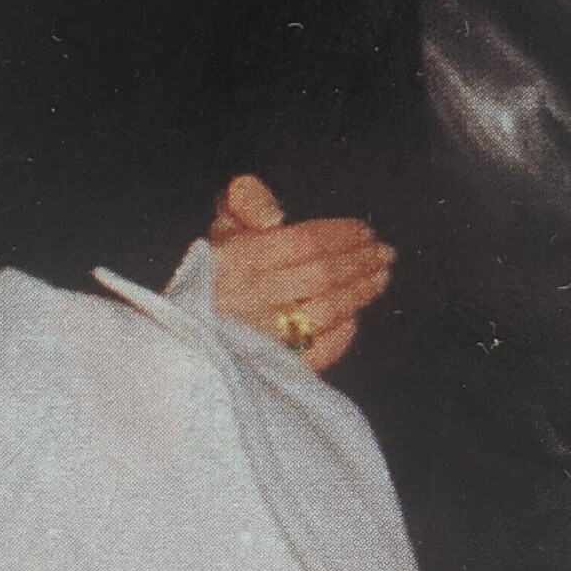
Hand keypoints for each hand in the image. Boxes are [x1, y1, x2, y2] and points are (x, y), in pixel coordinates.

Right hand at [208, 174, 394, 372]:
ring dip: (360, 293)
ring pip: (324, 312)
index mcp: (233, 261)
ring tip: (380, 277)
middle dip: (359, 261)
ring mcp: (259, 339)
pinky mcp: (267, 370)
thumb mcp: (221, 226)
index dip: (340, 234)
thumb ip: (246, 200)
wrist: (186, 335)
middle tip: (384, 252)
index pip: (302, 242)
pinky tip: (353, 319)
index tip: (364, 231)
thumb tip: (272, 217)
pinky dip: (338, 336)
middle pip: (320, 275)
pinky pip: (313, 354)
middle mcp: (246, 301)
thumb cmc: (212, 275)